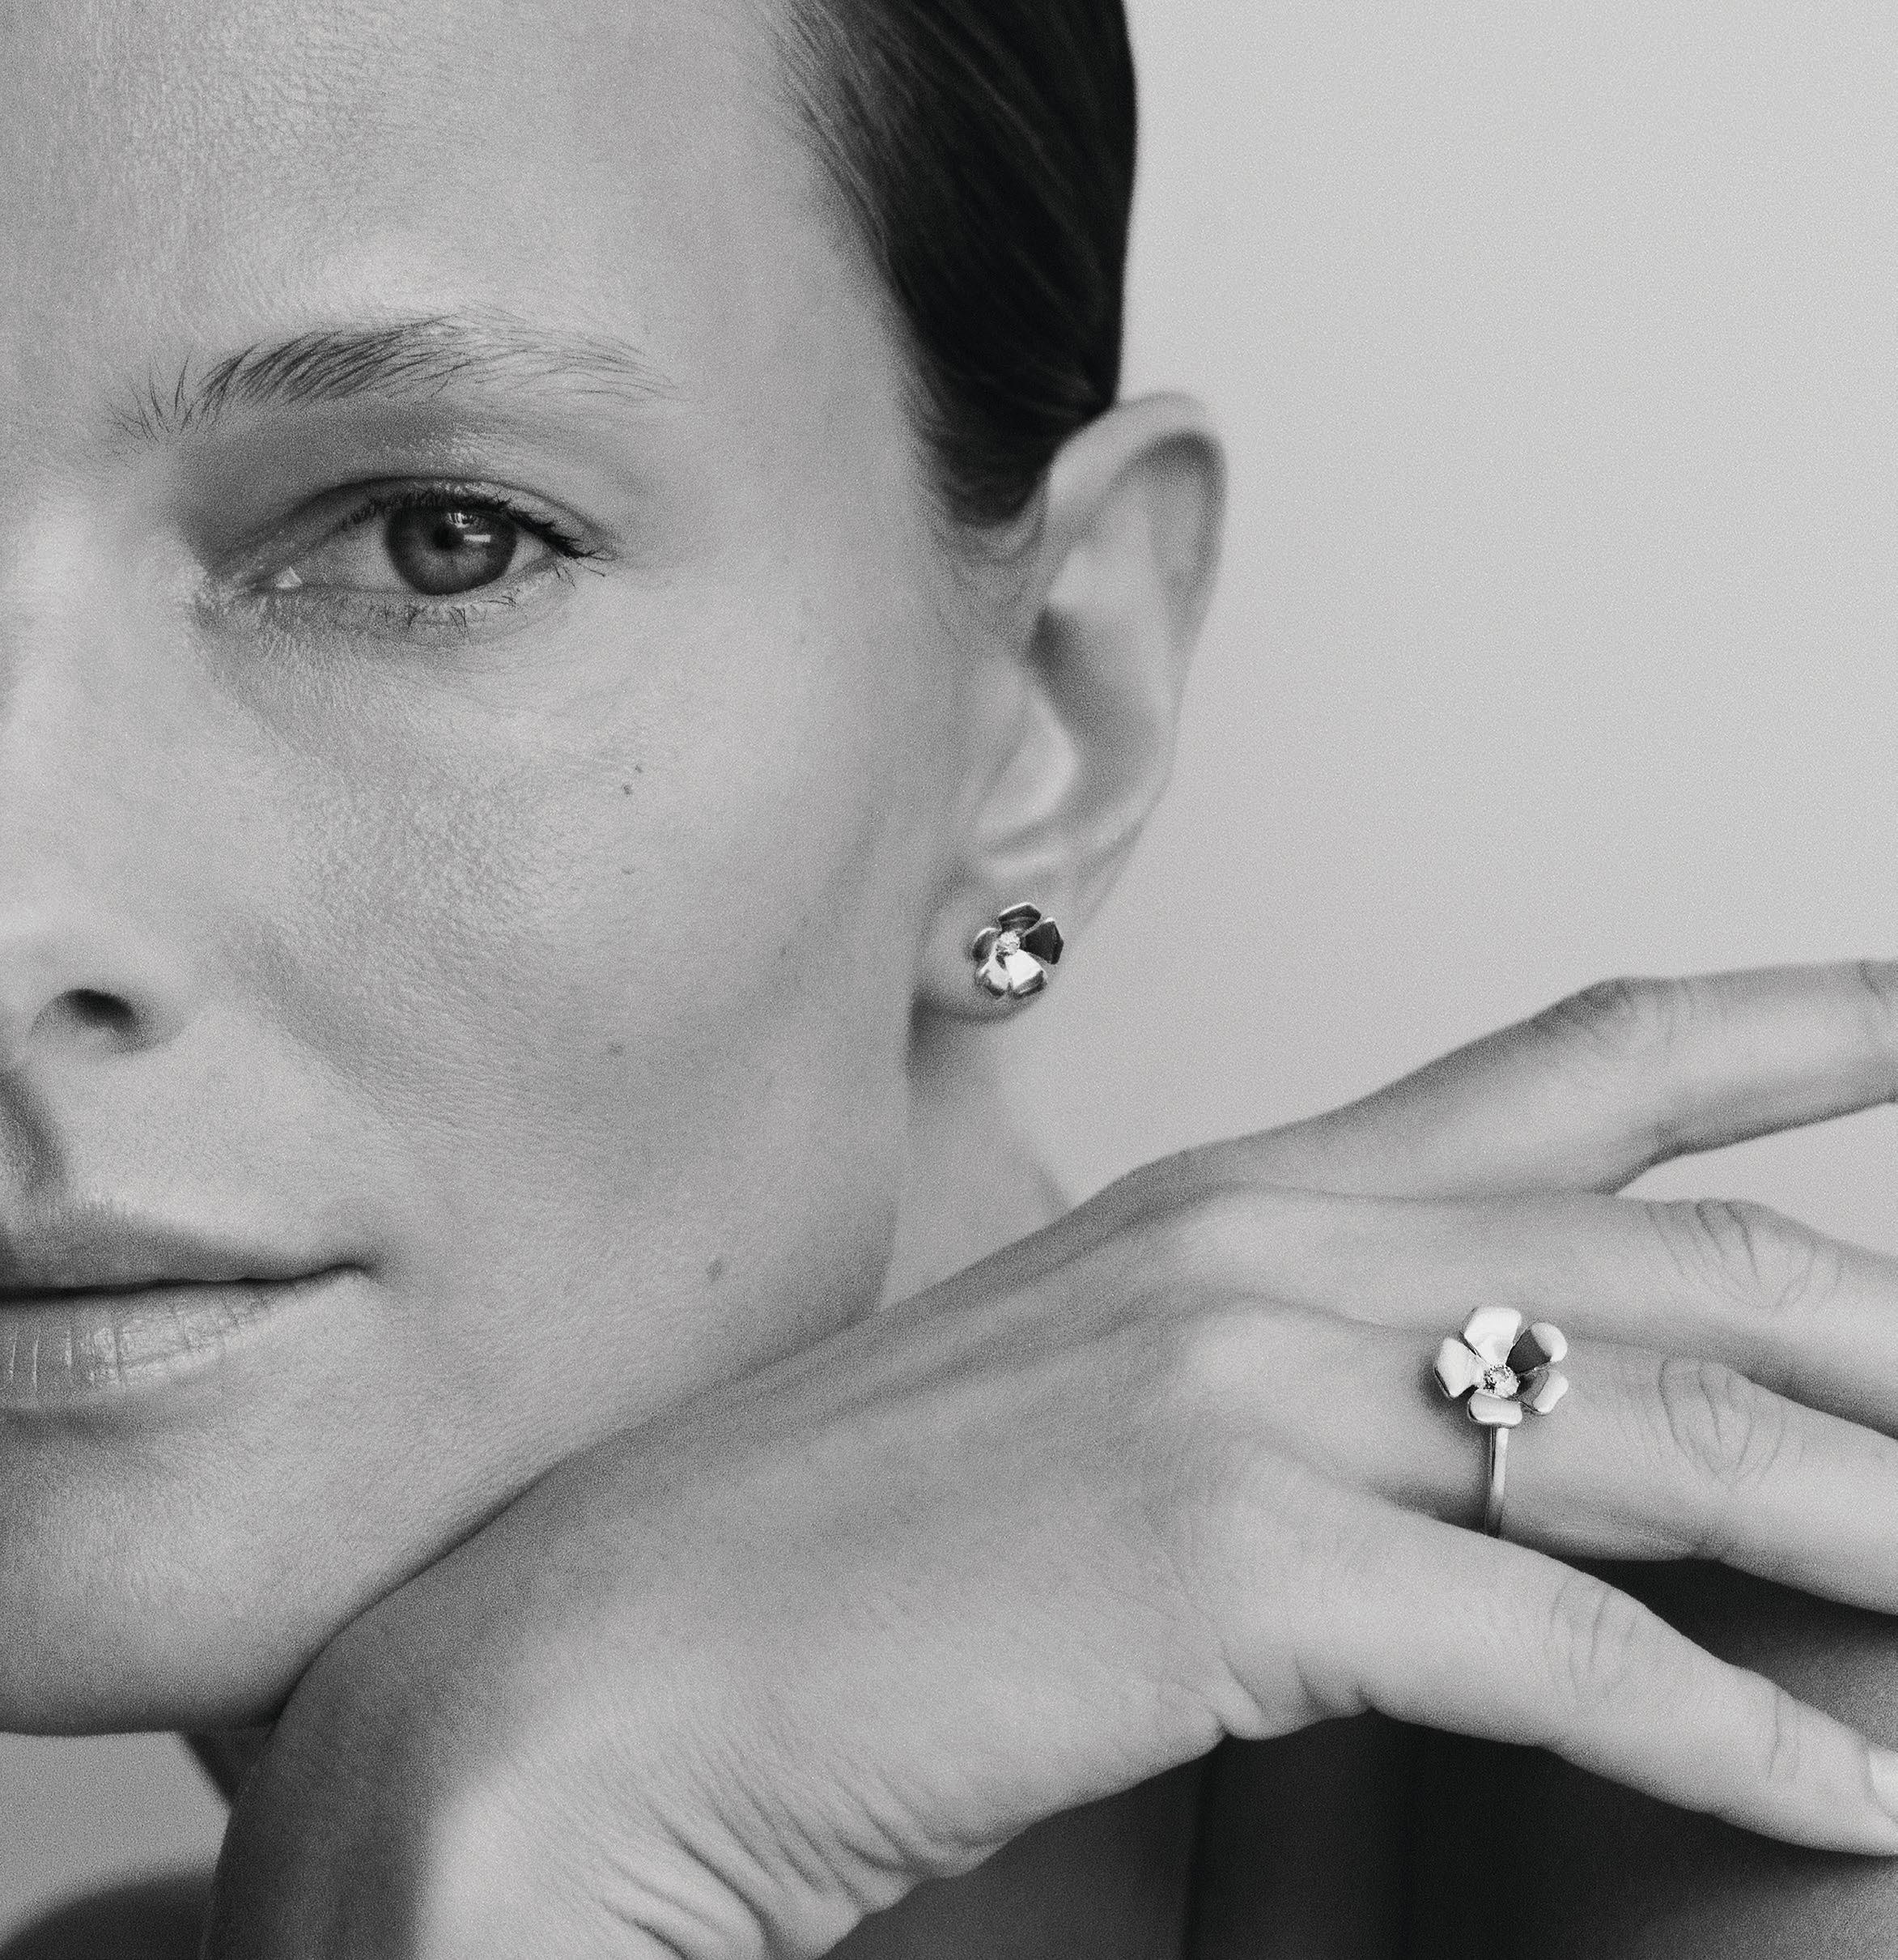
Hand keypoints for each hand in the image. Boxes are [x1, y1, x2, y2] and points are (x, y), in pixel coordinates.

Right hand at [203, 963, 1897, 1957]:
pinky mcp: (1223, 1561)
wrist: (598, 1674)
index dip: (1794, 1019)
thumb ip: (1276, 1391)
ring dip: (1875, 1536)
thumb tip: (1447, 1430)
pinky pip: (1557, 1645)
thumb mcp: (1088, 1412)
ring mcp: (1242, 1388)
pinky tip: (1823, 1792)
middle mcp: (1264, 1249)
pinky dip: (1719, 1733)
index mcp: (1236, 1199)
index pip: (1582, 1062)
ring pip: (1669, 1432)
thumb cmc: (827, 1554)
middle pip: (1693, 1259)